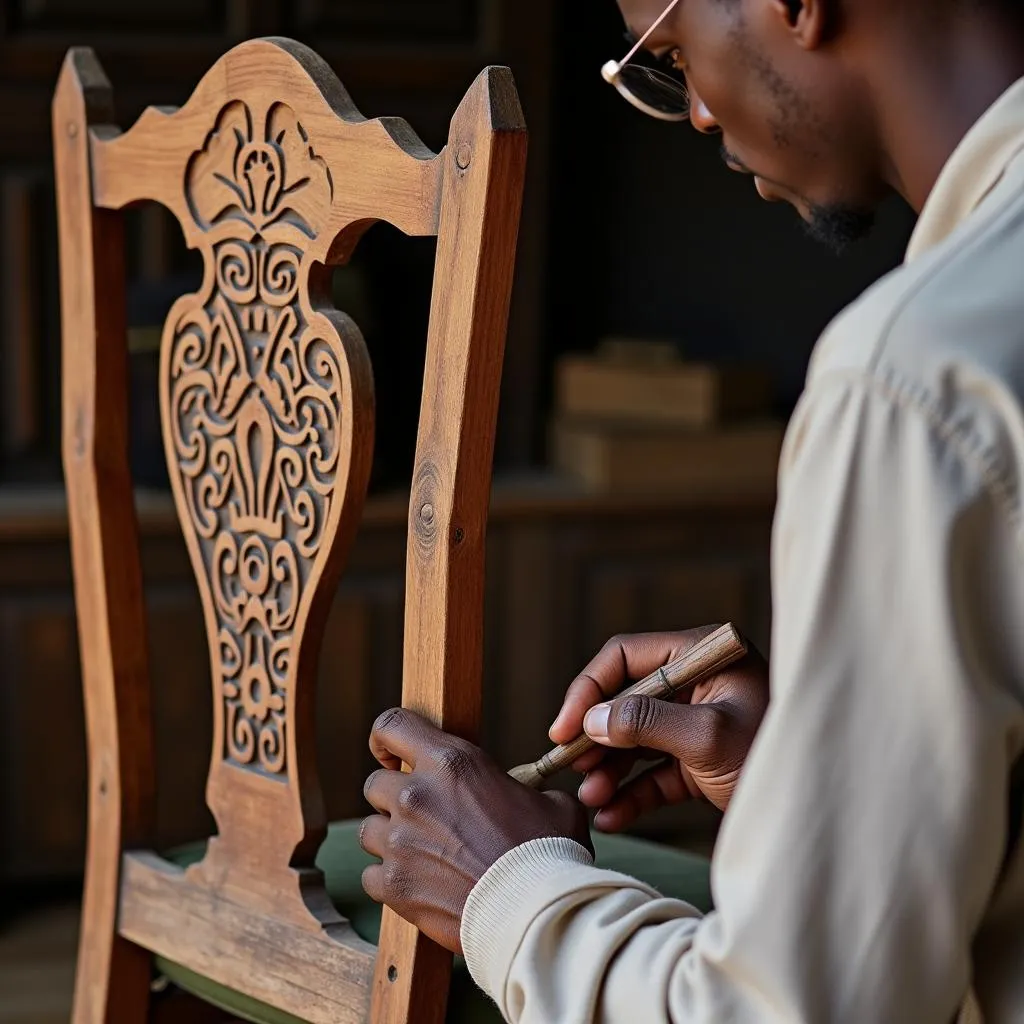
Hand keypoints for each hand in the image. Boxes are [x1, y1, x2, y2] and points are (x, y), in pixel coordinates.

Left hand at [360, 707, 591, 953]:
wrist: (534, 912)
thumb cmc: (547, 853)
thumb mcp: (546, 801)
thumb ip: (520, 789)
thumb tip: (523, 796)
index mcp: (451, 762)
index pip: (392, 726)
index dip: (384, 739)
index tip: (391, 755)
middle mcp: (417, 795)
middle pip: (376, 784)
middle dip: (393, 797)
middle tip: (423, 816)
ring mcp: (400, 840)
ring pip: (370, 829)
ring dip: (391, 838)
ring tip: (423, 853)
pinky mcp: (393, 885)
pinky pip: (371, 875)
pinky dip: (389, 880)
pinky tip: (418, 883)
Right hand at [549, 625, 768, 823]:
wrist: (821, 809)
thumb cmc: (776, 757)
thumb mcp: (708, 737)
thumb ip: (647, 723)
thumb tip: (591, 720)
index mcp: (701, 654)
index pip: (626, 657)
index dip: (587, 690)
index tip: (563, 729)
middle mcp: (695, 683)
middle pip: (624, 700)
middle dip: (596, 737)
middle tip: (571, 768)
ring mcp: (696, 723)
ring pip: (635, 740)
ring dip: (609, 770)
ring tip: (591, 800)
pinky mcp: (699, 761)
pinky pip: (653, 773)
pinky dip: (630, 794)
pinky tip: (611, 817)